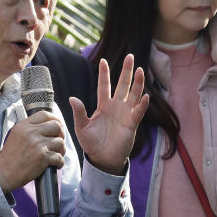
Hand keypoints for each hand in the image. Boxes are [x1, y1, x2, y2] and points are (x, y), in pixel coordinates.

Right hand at [0, 111, 65, 192]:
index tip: (58, 127)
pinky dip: (59, 163)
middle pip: (56, 126)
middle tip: (58, 143)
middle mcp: (31, 132)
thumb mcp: (16, 135)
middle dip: (61, 135)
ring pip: (60, 142)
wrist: (2, 173)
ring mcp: (37, 144)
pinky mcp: (42, 157)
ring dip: (61, 150)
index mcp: (24, 126)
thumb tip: (47, 126)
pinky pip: (59, 157)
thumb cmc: (10, 157)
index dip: (55, 120)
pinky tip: (54, 165)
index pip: (45, 114)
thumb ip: (29, 129)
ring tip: (55, 156)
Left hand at [70, 56, 148, 174]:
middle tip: (130, 56)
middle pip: (123, 85)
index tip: (103, 60)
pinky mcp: (131, 124)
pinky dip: (142, 105)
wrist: (102, 160)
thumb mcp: (82, 127)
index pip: (104, 86)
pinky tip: (144, 96)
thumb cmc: (92, 144)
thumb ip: (79, 113)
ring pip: (133, 95)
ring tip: (140, 70)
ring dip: (137, 83)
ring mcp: (125, 114)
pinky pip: (138, 112)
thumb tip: (72, 98)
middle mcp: (116, 107)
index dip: (105, 74)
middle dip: (126, 71)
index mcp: (103, 106)